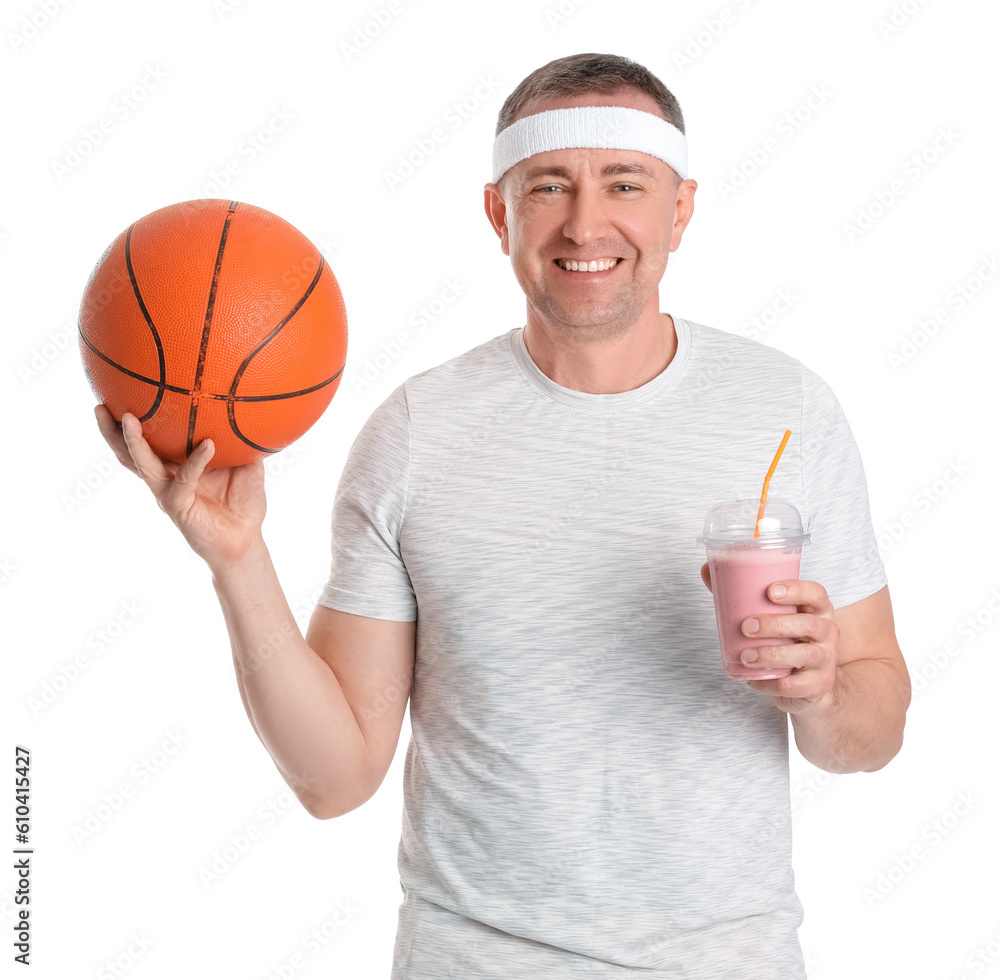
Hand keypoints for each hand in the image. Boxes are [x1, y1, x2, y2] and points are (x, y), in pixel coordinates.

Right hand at [95, 404, 266, 572]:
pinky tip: (208, 445)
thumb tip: (250, 409)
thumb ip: (242, 440)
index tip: (119, 393)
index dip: (130, 422)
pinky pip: (183, 480)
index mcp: (175, 464)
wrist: (246, 539)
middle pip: (128, 452)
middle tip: (100, 405)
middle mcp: (165, 476)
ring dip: (133, 442)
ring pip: (142, 464)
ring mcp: (167, 491)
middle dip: (112, 430)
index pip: (147, 440)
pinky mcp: (178, 506)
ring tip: (127, 420)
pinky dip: (195, 461)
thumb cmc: (243, 501)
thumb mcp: (246, 464)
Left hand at [699, 562, 839, 714]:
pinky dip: (771, 683)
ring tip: (745, 655)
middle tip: (746, 626)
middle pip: (808, 624)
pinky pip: (796, 685)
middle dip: (775, 624)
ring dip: (771, 654)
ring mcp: (825, 659)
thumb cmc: (786, 639)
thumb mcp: (772, 616)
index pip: (816, 593)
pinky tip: (753, 679)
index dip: (796, 590)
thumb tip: (707, 569)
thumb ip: (741, 593)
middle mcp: (827, 632)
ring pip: (804, 654)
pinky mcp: (819, 684)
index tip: (770, 591)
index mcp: (817, 610)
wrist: (809, 682)